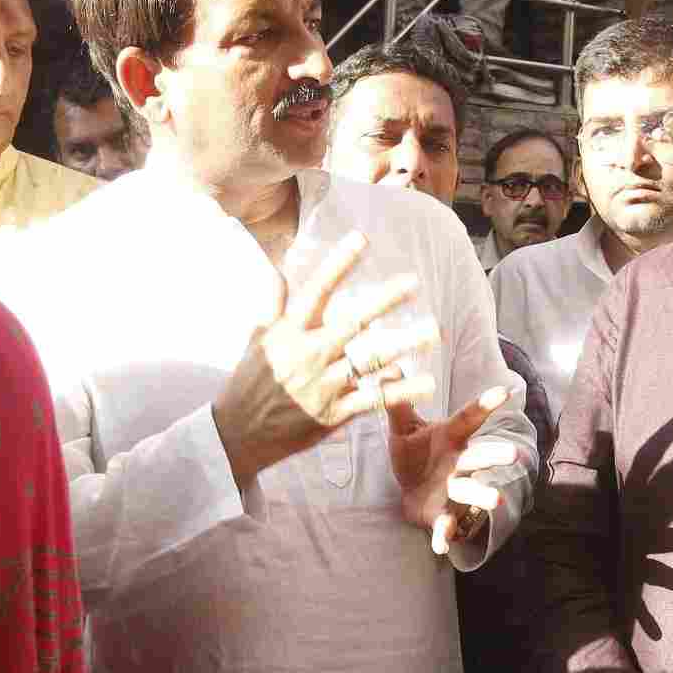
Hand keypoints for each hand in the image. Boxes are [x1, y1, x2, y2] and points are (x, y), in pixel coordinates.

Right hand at [214, 232, 440, 484]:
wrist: (238, 433)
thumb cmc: (249, 382)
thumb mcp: (257, 338)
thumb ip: (273, 303)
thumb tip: (279, 268)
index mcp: (290, 333)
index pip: (318, 290)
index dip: (339, 263)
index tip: (362, 238)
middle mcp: (309, 355)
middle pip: (353, 321)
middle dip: (384, 300)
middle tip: (413, 281)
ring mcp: (323, 385)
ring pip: (371, 360)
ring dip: (404, 345)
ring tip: (434, 331)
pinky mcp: (333, 413)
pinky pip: (373, 400)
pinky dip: (400, 391)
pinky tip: (425, 382)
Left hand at [386, 387, 519, 553]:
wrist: (409, 494)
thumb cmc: (413, 456)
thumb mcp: (402, 429)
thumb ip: (397, 404)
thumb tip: (388, 371)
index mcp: (451, 438)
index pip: (469, 418)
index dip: (486, 405)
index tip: (506, 390)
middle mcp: (460, 464)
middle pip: (480, 458)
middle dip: (495, 456)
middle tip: (514, 453)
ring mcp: (454, 491)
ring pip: (471, 492)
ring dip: (482, 496)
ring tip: (496, 500)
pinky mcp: (443, 515)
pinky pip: (446, 526)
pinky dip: (444, 536)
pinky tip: (441, 546)